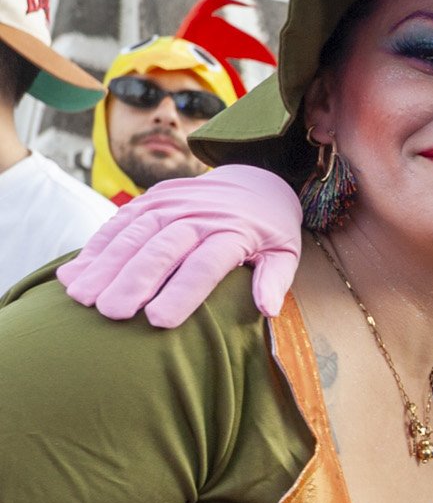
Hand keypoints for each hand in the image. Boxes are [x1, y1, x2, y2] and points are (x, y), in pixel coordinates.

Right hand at [56, 164, 301, 326]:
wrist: (255, 181)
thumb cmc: (270, 230)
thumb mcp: (285, 253)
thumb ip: (275, 280)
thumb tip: (268, 310)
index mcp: (233, 232)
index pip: (203, 266)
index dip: (180, 293)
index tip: (158, 321)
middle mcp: (197, 216)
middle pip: (161, 250)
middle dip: (133, 282)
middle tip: (110, 313)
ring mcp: (170, 204)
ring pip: (132, 235)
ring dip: (104, 265)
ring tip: (82, 297)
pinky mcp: (150, 199)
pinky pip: (118, 223)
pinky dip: (95, 247)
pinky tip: (75, 273)